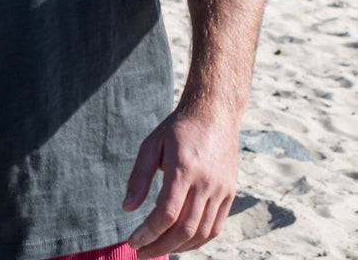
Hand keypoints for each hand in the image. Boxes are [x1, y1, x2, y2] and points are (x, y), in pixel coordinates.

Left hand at [122, 108, 238, 256]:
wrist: (215, 112)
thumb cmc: (178, 128)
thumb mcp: (152, 144)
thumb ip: (139, 176)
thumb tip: (127, 208)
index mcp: (184, 167)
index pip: (166, 212)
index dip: (148, 232)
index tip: (133, 241)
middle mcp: (206, 181)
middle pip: (184, 229)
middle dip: (159, 246)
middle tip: (141, 253)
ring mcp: (221, 189)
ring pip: (200, 233)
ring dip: (177, 247)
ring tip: (157, 249)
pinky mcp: (229, 193)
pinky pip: (215, 227)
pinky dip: (197, 241)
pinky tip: (180, 242)